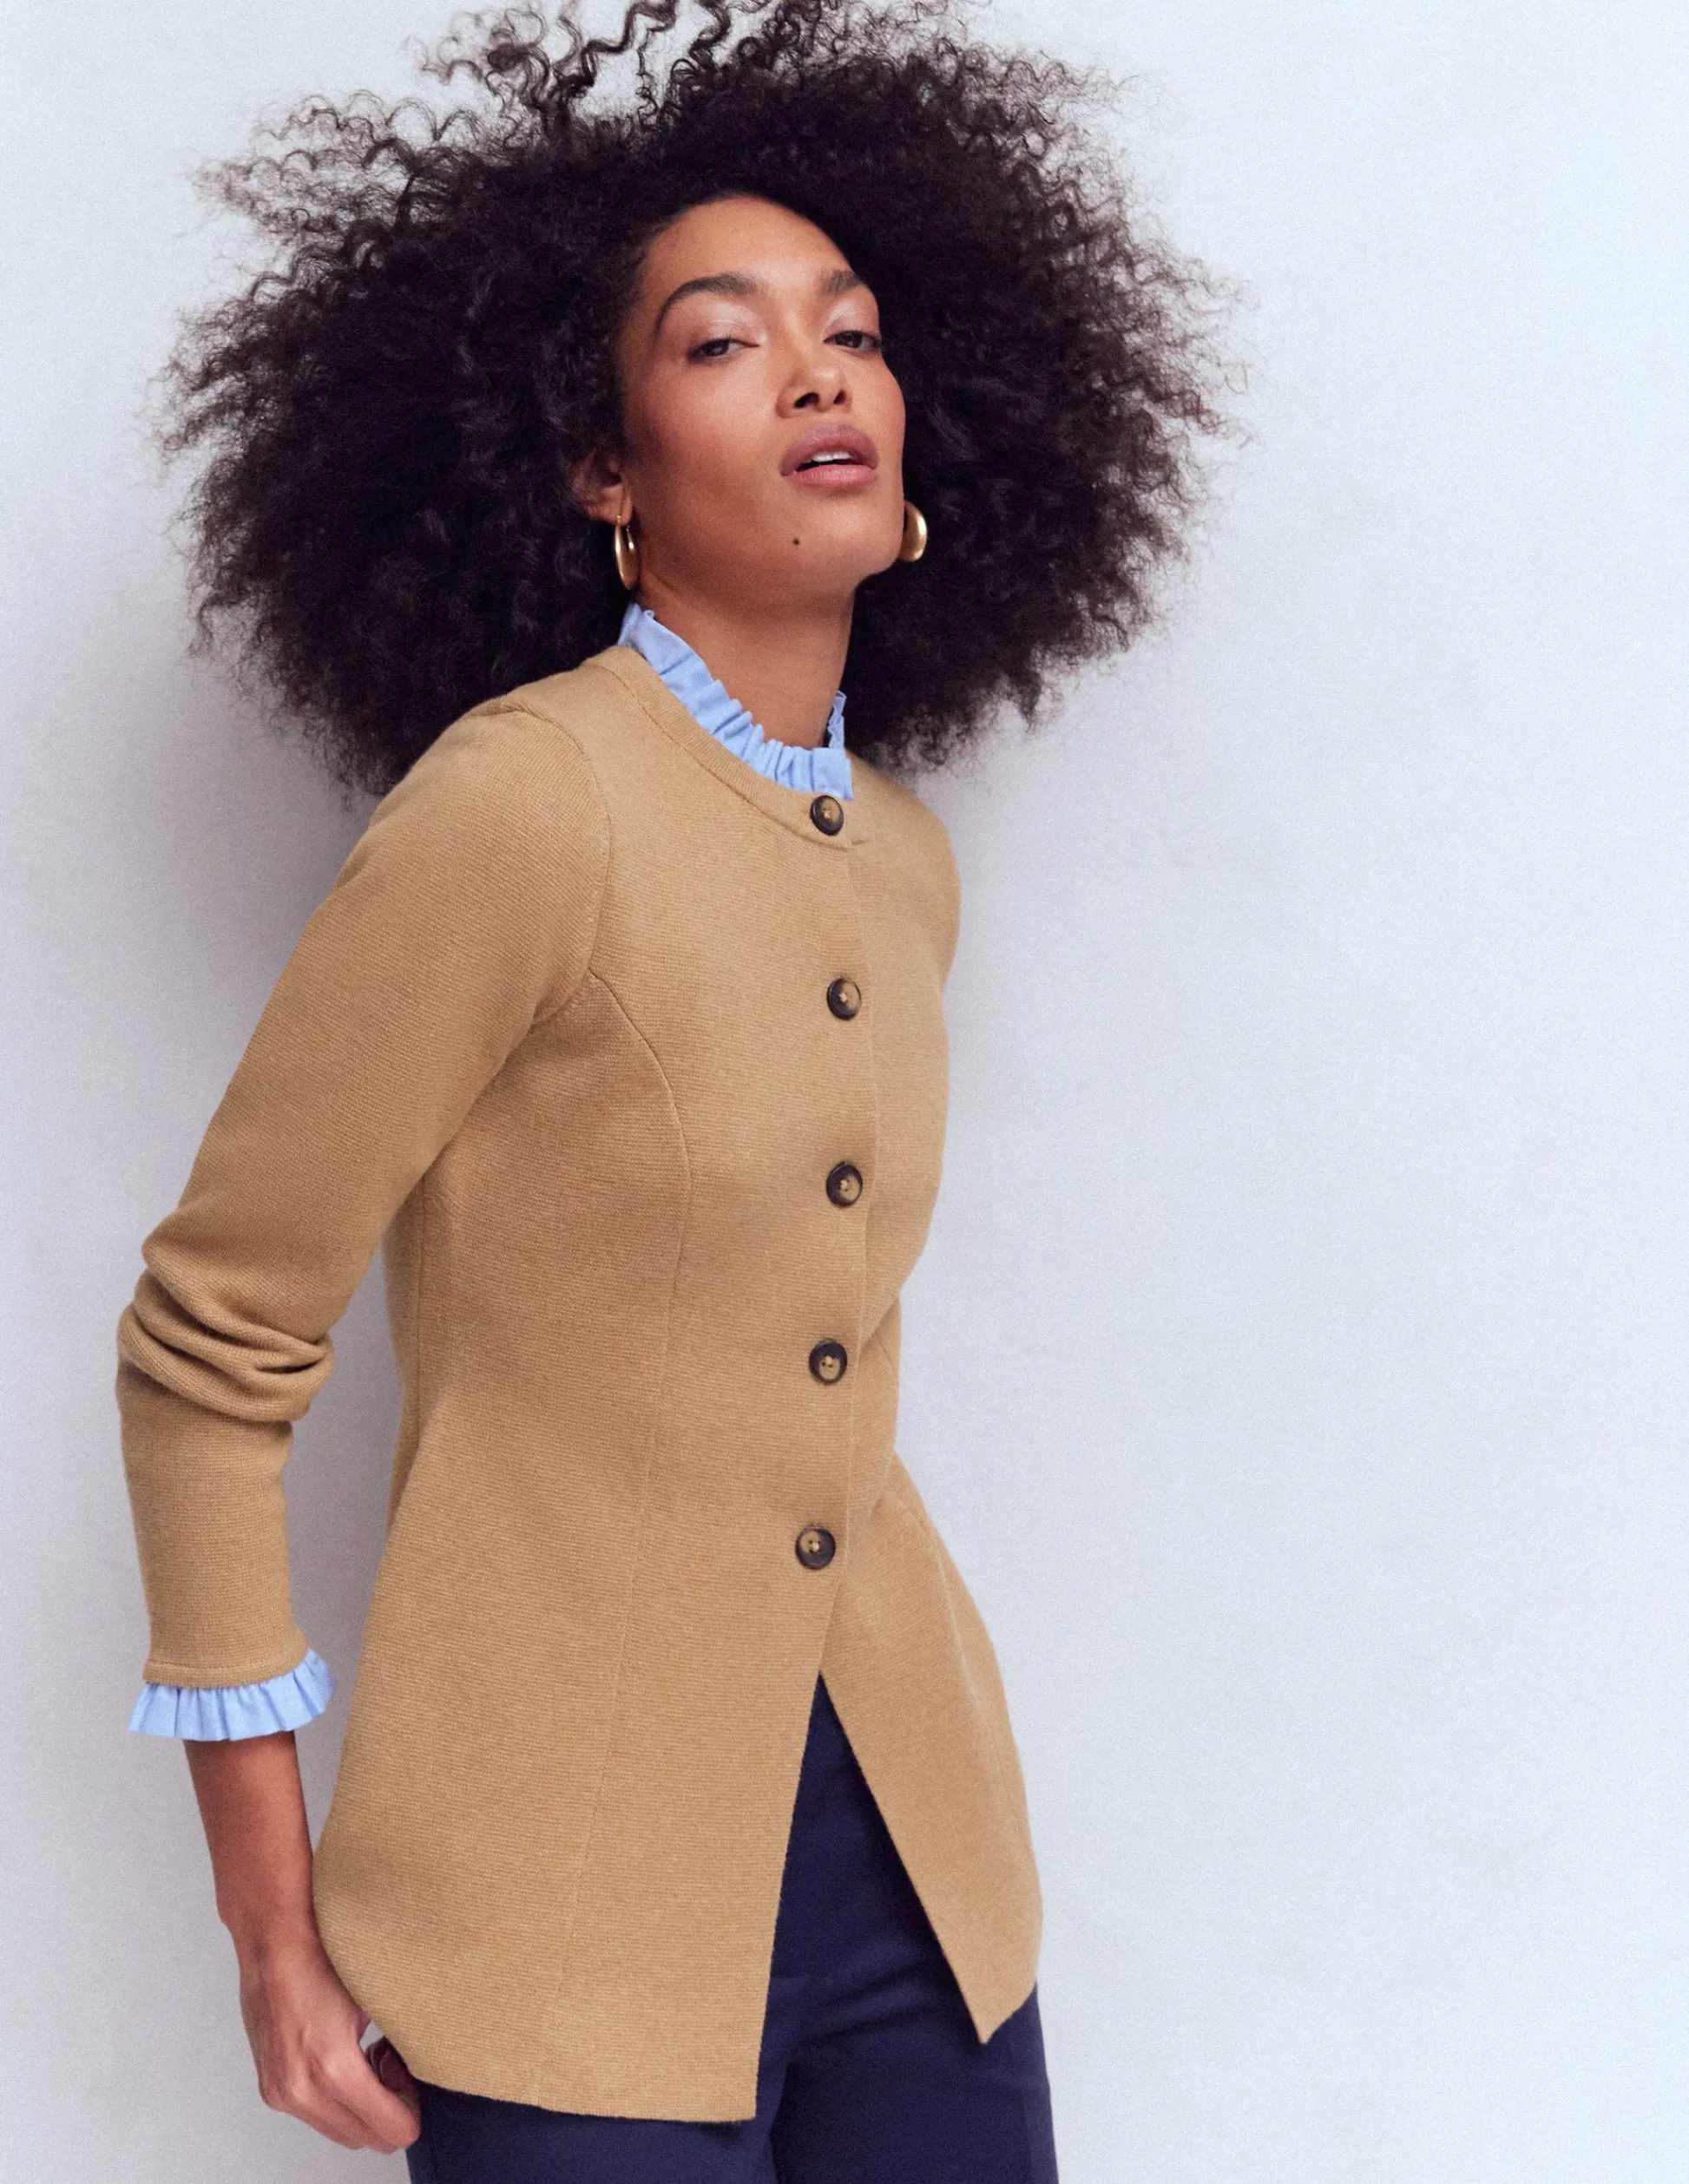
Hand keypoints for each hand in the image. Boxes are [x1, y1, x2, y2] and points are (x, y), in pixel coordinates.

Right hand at [236, 1929, 421, 2151]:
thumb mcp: (377, 1999)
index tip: (412, 2078)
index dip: (412, 2111)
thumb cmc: (327, 1958)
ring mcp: (282, 2093)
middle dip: (388, 2110)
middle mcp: (302, 2090)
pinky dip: (338, 2100)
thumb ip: (402, 2043)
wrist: (275, 1940)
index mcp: (333, 2068)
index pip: (391, 2129)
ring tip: (370, 2056)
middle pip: (365, 2139)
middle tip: (394, 2065)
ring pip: (341, 2132)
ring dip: (362, 2107)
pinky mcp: (272, 2088)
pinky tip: (346, 2058)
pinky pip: (316, 2116)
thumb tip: (425, 2067)